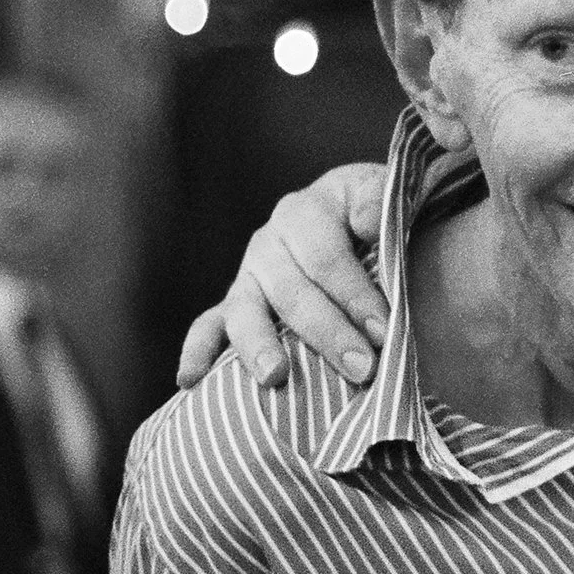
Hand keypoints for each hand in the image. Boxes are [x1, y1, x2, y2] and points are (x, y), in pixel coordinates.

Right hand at [176, 163, 390, 389]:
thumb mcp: (381, 194)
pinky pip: (209, 325)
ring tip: (275, 376)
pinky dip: (198, 351)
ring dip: (259, 345)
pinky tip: (190, 379)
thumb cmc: (373, 212)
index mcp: (307, 211)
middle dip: (328, 332)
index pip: (327, 258)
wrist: (352, 214)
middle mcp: (271, 241)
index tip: (383, 330)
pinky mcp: (236, 302)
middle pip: (292, 291)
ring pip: (245, 310)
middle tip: (361, 368)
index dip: (354, 294)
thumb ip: (379, 205)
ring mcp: (249, 274)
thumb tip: (369, 225)